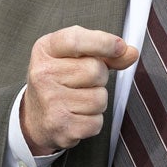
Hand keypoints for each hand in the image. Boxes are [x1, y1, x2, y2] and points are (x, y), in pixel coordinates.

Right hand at [20, 26, 139, 155]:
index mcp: (46, 49)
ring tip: (78, 100)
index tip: (120, 47)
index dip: (103, 42)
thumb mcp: (74, 57)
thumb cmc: (59, 81)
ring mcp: (49, 101)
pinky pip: (96, 122)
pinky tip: (76, 116)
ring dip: (97, 101)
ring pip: (99, 98)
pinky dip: (93, 121)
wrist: (35, 117)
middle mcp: (43, 74)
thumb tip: (131, 53)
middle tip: (84, 82)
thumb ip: (104, 53)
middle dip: (100, 77)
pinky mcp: (59, 126)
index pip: (75, 40)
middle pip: (95, 70)